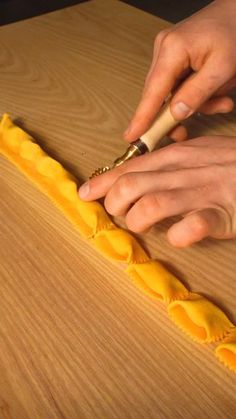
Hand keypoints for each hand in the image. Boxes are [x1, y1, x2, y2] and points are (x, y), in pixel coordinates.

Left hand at [79, 136, 235, 246]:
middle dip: (114, 205)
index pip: (129, 168)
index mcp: (177, 155)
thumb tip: (130, 179)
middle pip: (131, 186)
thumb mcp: (195, 155)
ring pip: (152, 206)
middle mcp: (185, 171)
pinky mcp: (222, 216)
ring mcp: (204, 192)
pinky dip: (178, 236)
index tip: (84, 195)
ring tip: (142, 226)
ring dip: (138, 221)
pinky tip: (178, 235)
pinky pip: (192, 228)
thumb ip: (165, 165)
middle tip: (119, 215)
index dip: (102, 183)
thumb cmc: (230, 166)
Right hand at [124, 0, 235, 142]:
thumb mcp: (222, 68)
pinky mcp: (175, 58)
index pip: (153, 92)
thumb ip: (197, 93)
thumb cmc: (234, 31)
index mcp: (172, 50)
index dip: (142, 117)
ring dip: (194, 104)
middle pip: (159, 96)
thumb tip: (175, 114)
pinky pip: (179, 85)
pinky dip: (196, 94)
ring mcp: (167, 53)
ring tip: (221, 101)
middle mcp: (164, 50)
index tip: (132, 136)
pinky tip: (215, 92)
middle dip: (175, 116)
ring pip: (172, 93)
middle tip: (183, 134)